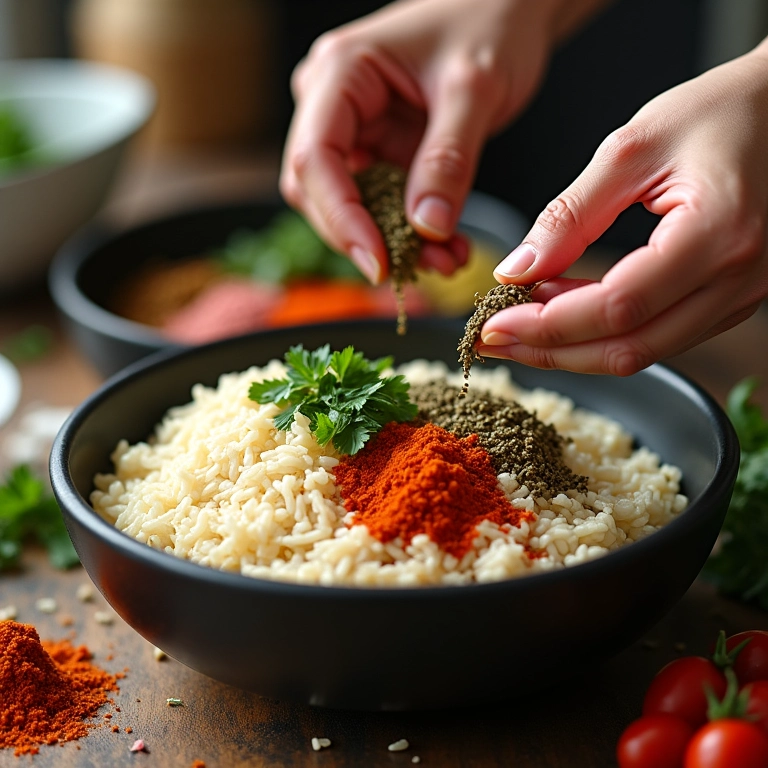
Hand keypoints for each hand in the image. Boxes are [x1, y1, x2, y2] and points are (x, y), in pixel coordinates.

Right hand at [280, 0, 561, 282]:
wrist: (510, 10)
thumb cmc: (490, 21)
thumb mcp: (475, 88)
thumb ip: (449, 159)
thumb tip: (427, 229)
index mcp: (340, 72)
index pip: (314, 158)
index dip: (340, 218)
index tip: (380, 262)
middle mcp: (334, 104)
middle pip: (320, 191)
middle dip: (367, 237)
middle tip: (420, 267)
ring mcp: (355, 131)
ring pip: (351, 207)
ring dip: (392, 243)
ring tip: (446, 259)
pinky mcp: (380, 153)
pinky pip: (383, 205)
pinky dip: (410, 233)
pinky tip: (446, 246)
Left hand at [482, 40, 767, 374]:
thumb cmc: (723, 111)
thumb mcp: (632, 149)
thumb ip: (570, 214)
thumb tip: (517, 268)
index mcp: (717, 235)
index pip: (617, 308)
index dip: (548, 325)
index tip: (494, 325)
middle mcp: (737, 280)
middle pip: (628, 349)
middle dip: (550, 350)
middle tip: (495, 338)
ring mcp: (739, 297)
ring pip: (642, 352)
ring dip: (573, 345)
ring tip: (521, 318)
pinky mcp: (729, 300)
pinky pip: (657, 335)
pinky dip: (603, 331)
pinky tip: (564, 305)